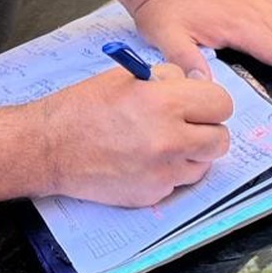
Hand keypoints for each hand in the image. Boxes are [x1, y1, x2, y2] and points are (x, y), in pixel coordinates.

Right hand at [35, 63, 232, 205]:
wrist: (50, 147)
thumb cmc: (82, 108)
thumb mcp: (128, 78)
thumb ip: (168, 80)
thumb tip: (196, 85)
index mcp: (164, 103)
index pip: (221, 103)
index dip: (211, 101)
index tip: (201, 103)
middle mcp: (169, 140)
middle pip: (220, 139)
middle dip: (207, 130)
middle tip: (188, 125)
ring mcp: (162, 172)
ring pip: (203, 165)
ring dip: (191, 153)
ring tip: (162, 142)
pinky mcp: (152, 194)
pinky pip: (178, 182)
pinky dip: (169, 171)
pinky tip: (145, 159)